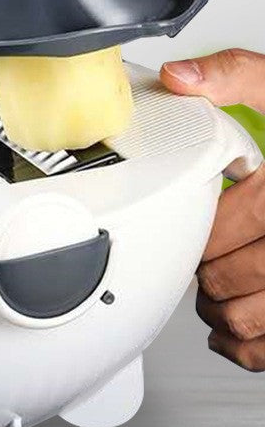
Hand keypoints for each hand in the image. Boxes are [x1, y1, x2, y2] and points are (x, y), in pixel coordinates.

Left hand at [161, 50, 264, 369]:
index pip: (222, 226)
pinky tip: (235, 330)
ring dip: (219, 310)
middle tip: (210, 256)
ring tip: (220, 289)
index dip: (202, 229)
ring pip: (247, 319)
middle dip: (206, 268)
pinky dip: (244, 349)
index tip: (203, 223)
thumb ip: (244, 79)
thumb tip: (180, 77)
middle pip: (227, 276)